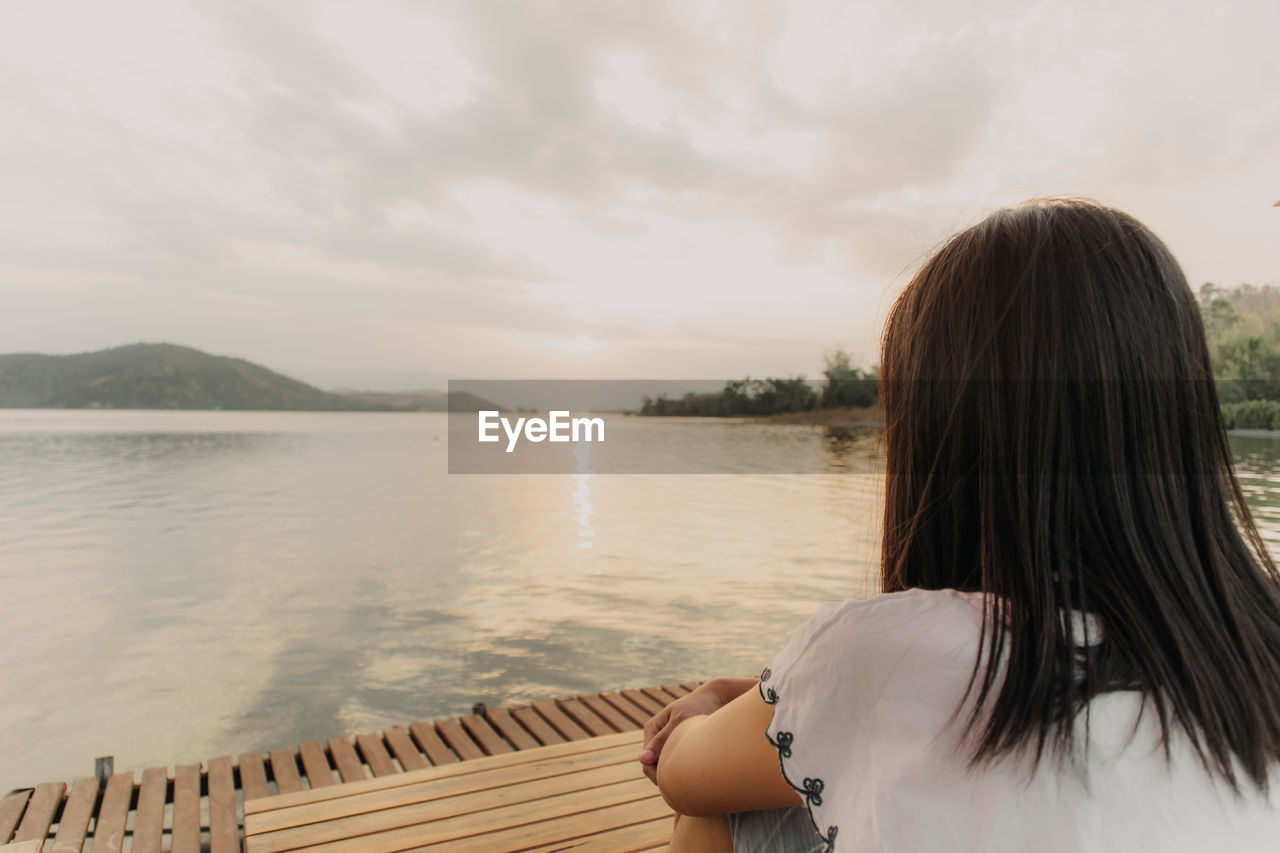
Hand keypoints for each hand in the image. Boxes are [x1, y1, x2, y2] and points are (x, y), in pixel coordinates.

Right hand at [638, 677, 757, 783]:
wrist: (716, 697)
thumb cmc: (697, 706)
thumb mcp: (679, 721)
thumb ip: (662, 740)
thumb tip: (642, 759)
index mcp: (652, 729)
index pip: (646, 762)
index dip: (659, 776)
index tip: (677, 784)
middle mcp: (657, 737)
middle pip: (654, 767)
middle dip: (667, 778)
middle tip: (688, 786)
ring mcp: (667, 742)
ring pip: (666, 767)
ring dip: (676, 775)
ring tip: (693, 781)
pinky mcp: (678, 746)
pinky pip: (676, 763)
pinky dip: (683, 771)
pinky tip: (696, 777)